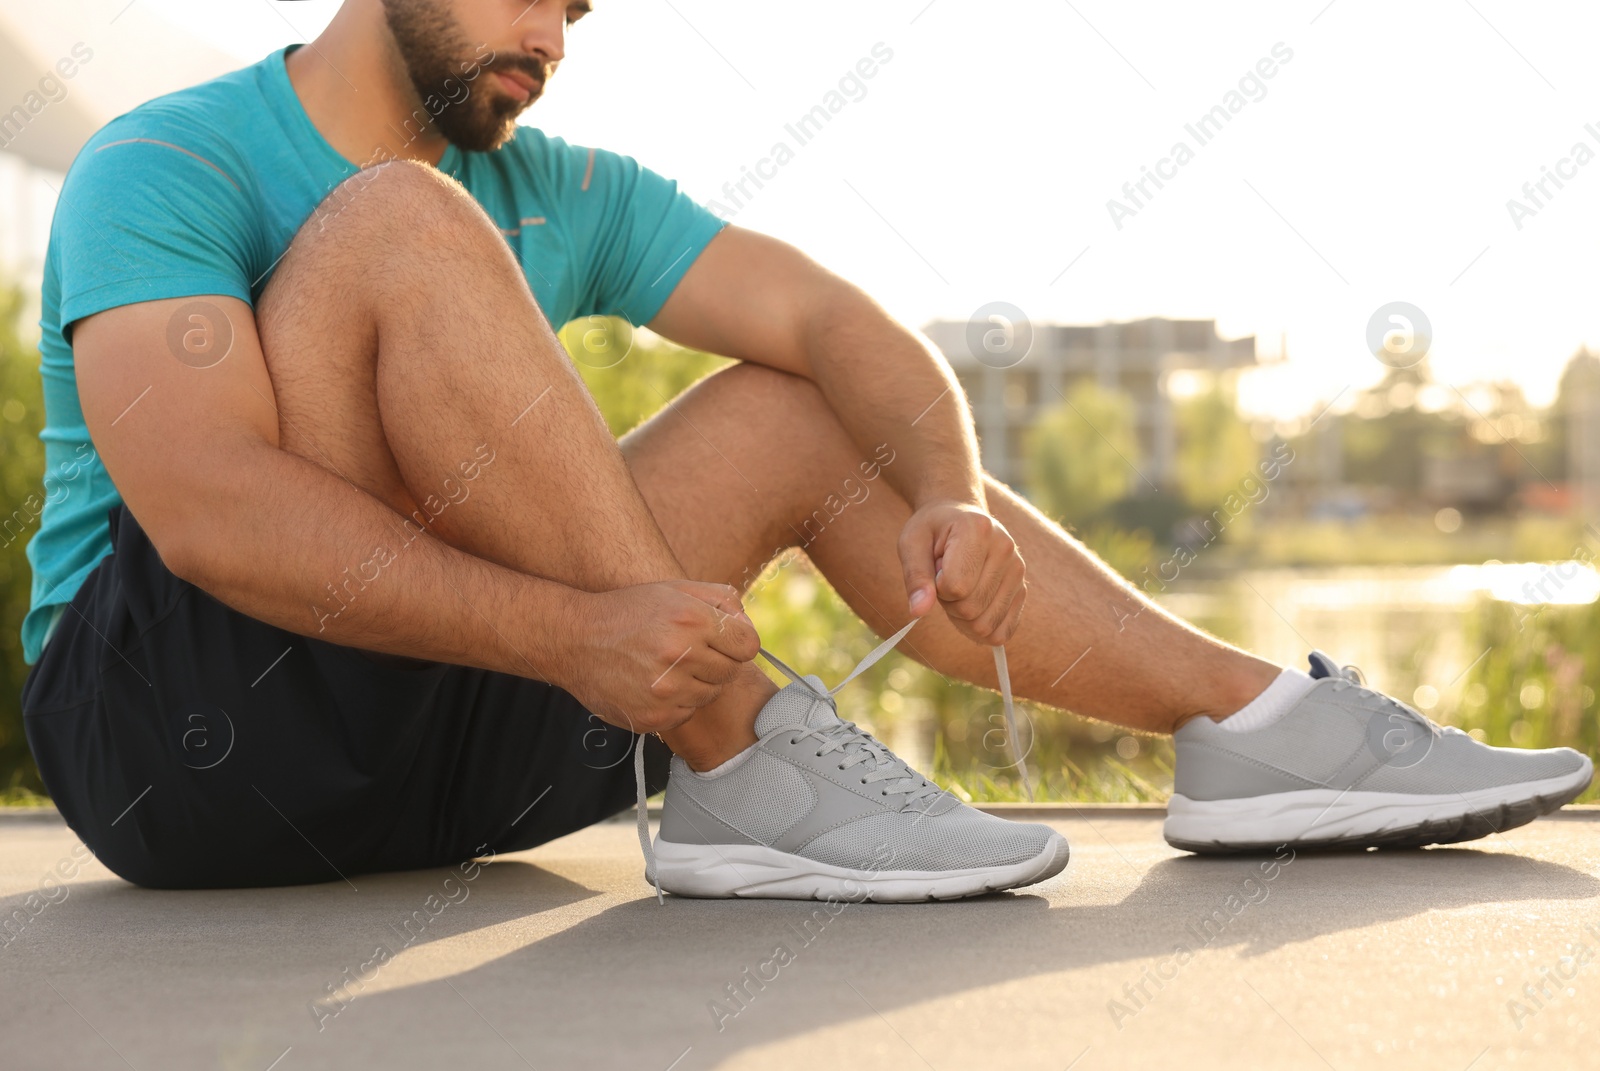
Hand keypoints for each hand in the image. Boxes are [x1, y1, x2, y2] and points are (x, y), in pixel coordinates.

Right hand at [559, 580, 760, 733]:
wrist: (575, 640)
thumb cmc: (629, 612)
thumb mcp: (674, 589)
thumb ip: (720, 599)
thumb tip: (747, 624)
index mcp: (691, 619)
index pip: (748, 645)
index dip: (738, 642)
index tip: (723, 642)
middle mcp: (680, 655)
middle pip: (731, 671)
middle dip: (716, 661)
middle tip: (688, 652)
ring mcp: (666, 690)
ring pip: (710, 694)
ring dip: (696, 683)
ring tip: (667, 667)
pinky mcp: (654, 716)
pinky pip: (687, 714)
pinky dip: (676, 702)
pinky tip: (653, 684)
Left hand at [898, 501, 1026, 644]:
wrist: (959, 518)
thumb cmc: (932, 531)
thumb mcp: (912, 543)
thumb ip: (915, 577)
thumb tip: (918, 611)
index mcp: (978, 529)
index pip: (955, 586)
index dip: (937, 587)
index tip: (937, 567)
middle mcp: (1005, 548)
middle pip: (970, 609)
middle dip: (948, 603)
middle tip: (945, 579)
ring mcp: (1018, 570)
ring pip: (985, 625)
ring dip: (962, 617)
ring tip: (960, 587)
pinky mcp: (1022, 590)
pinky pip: (1002, 632)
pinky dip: (981, 630)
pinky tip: (973, 606)